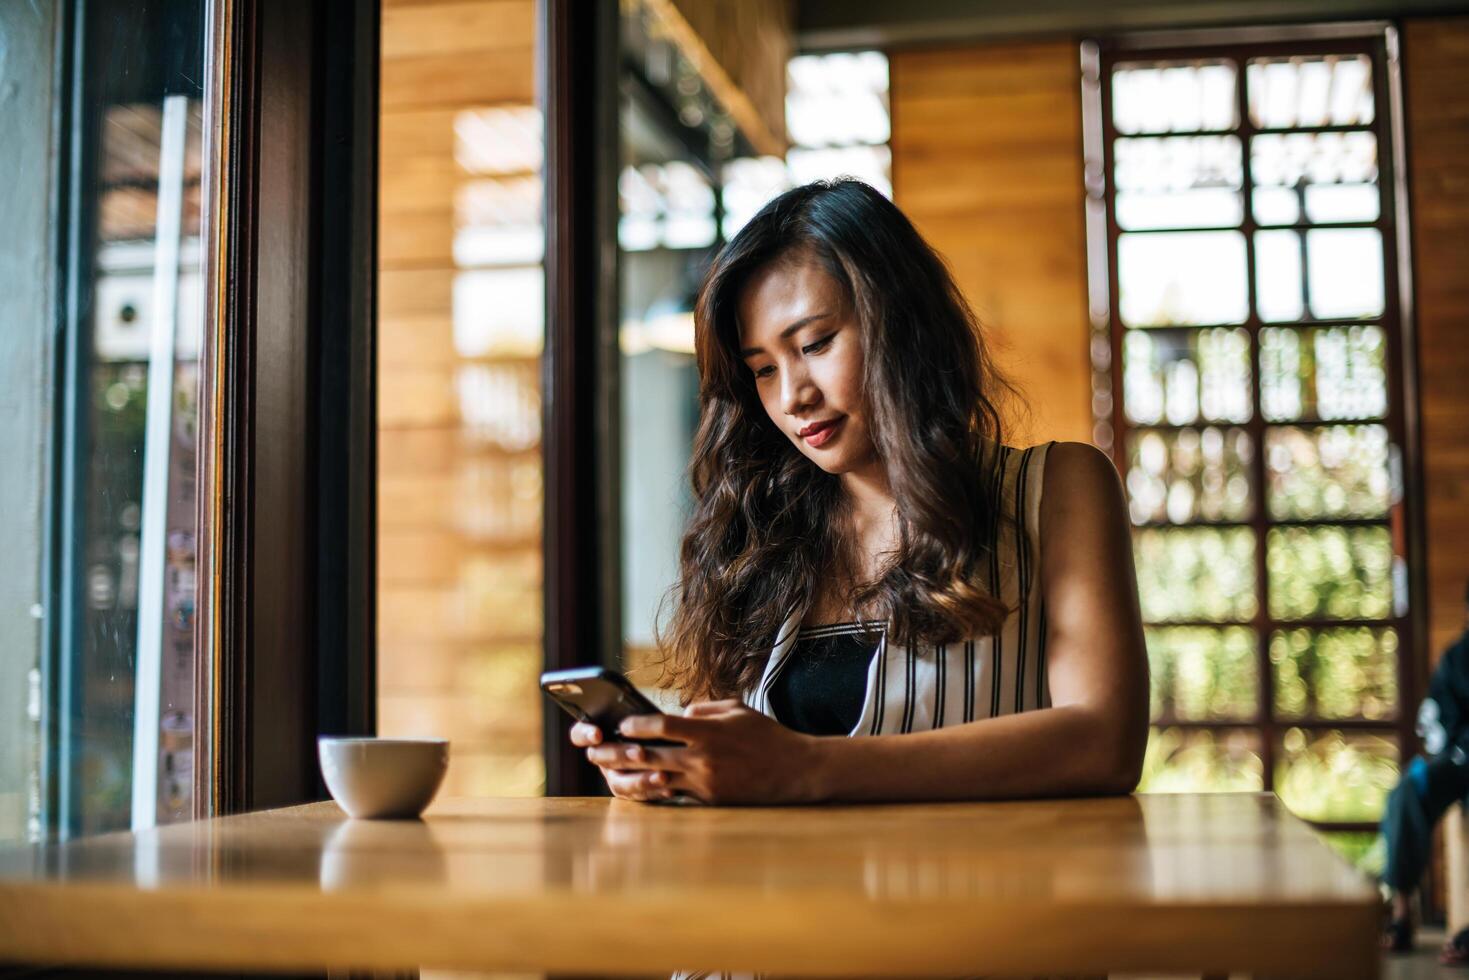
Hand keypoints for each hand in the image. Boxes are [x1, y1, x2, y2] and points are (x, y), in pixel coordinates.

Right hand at [570, 719, 676, 802]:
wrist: (685, 748)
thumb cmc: (667, 725)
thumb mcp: (662, 717)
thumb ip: (654, 717)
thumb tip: (682, 716)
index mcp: (601, 733)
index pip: (579, 734)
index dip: (584, 734)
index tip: (598, 733)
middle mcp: (605, 757)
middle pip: (600, 759)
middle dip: (619, 755)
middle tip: (640, 752)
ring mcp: (617, 776)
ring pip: (619, 783)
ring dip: (639, 779)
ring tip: (662, 775)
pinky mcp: (634, 792)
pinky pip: (639, 797)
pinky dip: (653, 792)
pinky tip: (670, 789)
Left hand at [578, 700, 826, 804]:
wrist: (796, 771)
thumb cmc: (767, 736)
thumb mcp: (736, 710)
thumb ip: (703, 710)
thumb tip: (677, 714)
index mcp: (708, 733)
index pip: (662, 726)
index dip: (636, 725)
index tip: (619, 723)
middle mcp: (703, 759)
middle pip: (649, 755)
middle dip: (617, 753)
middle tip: (594, 750)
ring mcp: (705, 784)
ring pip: (655, 780)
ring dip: (628, 775)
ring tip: (606, 772)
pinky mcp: (710, 801)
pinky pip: (674, 795)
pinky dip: (653, 791)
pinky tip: (635, 787)